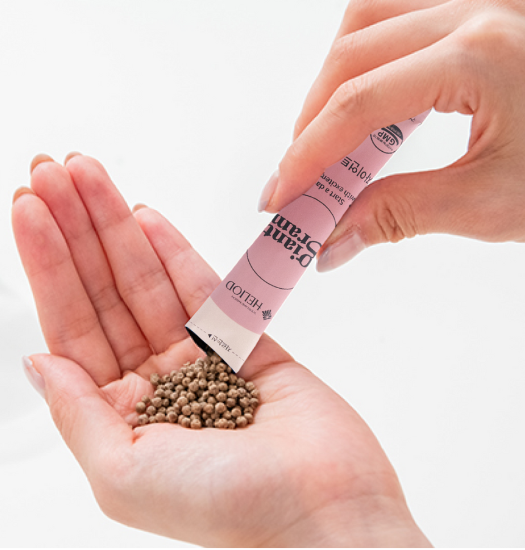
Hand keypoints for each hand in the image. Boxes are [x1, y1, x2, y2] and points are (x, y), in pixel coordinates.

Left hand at [12, 154, 429, 546]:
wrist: (324, 509)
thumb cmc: (229, 508)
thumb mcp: (124, 475)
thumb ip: (79, 413)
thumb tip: (37, 360)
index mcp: (123, 413)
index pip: (73, 325)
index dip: (49, 265)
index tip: (31, 209)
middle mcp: (158, 381)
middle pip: (107, 292)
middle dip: (79, 230)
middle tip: (55, 169)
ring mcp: (204, 357)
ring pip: (152, 280)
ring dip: (120, 228)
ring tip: (92, 176)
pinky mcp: (250, 342)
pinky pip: (208, 289)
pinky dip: (178, 252)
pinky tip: (148, 216)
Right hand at [259, 0, 524, 270]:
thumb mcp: (487, 207)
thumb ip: (396, 216)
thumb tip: (331, 242)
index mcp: (483, 58)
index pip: (360, 102)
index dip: (307, 154)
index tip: (279, 194)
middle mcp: (480, 10)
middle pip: (353, 52)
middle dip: (311, 121)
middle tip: (297, 176)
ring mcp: (484, 2)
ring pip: (370, 16)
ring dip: (333, 77)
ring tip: (324, 135)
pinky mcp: (485, 13)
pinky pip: (401, 13)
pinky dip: (366, 54)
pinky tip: (364, 96)